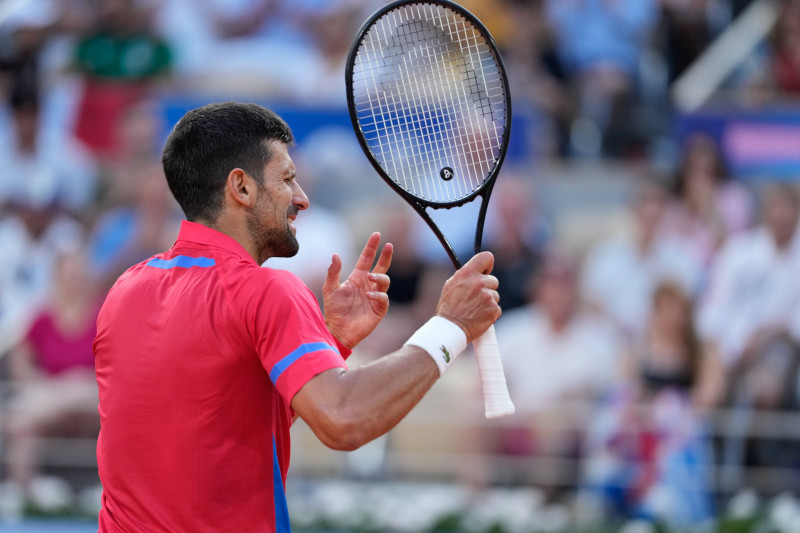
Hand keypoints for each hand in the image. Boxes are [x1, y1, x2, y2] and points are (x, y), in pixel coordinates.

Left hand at [324, 232, 392, 348]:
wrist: (337, 330)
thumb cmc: (333, 310)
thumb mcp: (330, 288)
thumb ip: (333, 272)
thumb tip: (335, 254)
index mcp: (358, 277)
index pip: (367, 259)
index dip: (372, 247)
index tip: (377, 235)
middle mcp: (368, 285)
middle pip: (381, 267)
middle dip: (386, 256)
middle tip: (389, 245)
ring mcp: (375, 297)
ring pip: (385, 281)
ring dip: (380, 277)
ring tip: (371, 277)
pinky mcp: (379, 309)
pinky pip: (383, 299)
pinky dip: (378, 295)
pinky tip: (369, 296)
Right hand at [435, 252, 500, 342]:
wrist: (450, 329)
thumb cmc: (448, 308)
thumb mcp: (451, 285)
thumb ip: (466, 276)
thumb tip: (476, 272)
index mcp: (467, 273)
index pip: (486, 257)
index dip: (488, 265)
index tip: (486, 271)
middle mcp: (479, 282)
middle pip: (493, 280)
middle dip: (487, 288)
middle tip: (475, 298)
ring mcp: (488, 296)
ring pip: (495, 295)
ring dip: (488, 302)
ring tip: (474, 309)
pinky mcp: (494, 309)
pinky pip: (497, 308)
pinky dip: (490, 313)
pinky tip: (479, 316)